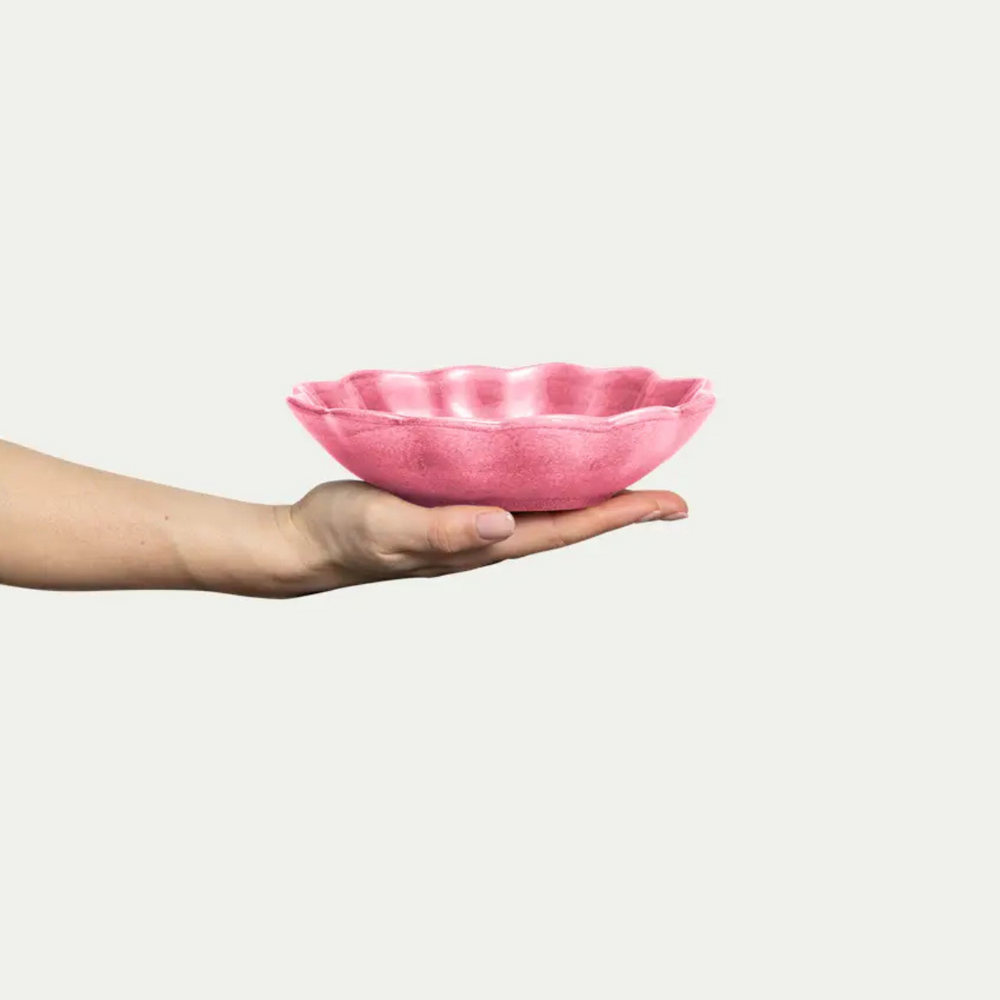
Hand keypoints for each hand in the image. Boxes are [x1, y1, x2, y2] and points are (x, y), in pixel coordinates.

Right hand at [272, 480, 688, 593]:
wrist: (308, 541)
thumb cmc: (345, 537)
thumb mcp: (389, 529)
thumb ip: (443, 530)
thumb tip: (505, 525)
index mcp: (485, 544)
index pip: (570, 529)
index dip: (624, 515)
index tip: (675, 504)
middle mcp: (491, 533)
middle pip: (571, 518)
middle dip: (623, 503)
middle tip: (672, 488)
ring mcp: (473, 518)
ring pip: (546, 501)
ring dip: (590, 487)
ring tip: (627, 465)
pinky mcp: (454, 498)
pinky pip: (513, 484)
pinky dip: (545, 470)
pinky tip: (552, 452)